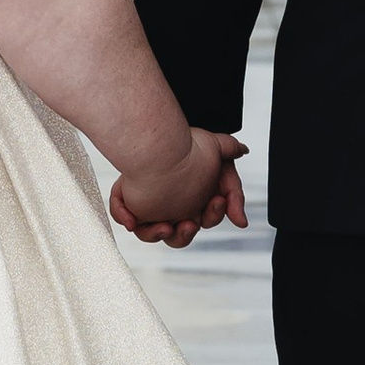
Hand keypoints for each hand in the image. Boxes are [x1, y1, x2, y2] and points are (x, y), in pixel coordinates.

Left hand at [109, 131, 246, 248]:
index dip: (213, 213)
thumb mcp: (220, 159)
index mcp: (194, 206)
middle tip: (188, 223)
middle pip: (177, 236)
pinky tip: (130, 219)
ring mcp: (148, 207)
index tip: (216, 199)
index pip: (205, 220)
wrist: (164, 128)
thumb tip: (242, 221)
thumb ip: (234, 189)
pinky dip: (125, 217)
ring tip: (163, 226)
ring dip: (156, 234)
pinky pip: (122, 214)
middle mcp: (172, 210)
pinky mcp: (128, 199)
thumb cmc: (191, 145)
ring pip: (148, 233)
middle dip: (184, 234)